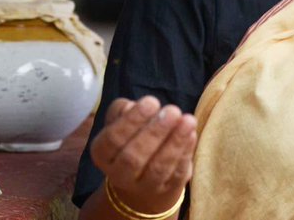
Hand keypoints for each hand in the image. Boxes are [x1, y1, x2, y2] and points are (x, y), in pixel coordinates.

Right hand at [89, 96, 197, 214]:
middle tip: (173, 110)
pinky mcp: (166, 191)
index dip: (132, 120)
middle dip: (155, 132)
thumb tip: (135, 106)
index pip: (113, 139)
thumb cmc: (129, 139)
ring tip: (188, 120)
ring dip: (175, 142)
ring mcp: (143, 187)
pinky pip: (176, 174)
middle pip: (134, 157)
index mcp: (102, 153)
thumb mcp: (119, 120)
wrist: (140, 179)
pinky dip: (184, 154)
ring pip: (158, 168)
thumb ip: (122, 109)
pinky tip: (191, 135)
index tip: (152, 101)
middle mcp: (119, 174)